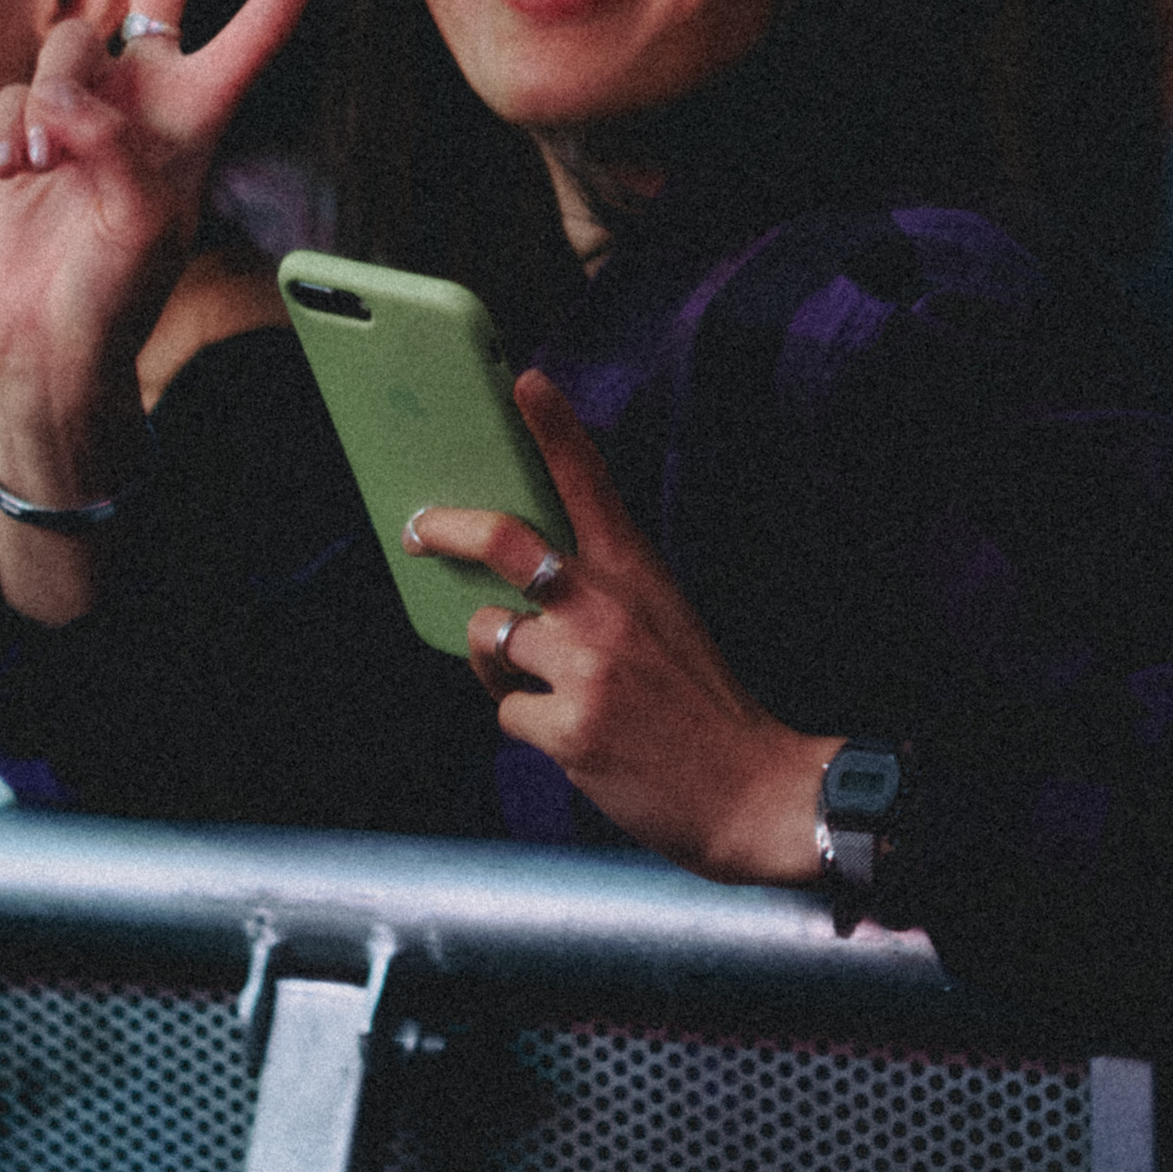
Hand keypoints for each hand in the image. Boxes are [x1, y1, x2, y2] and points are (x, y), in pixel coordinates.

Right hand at [0, 0, 342, 507]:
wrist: (51, 343)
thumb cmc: (116, 298)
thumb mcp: (136, 225)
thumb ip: (108, 150)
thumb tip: (69, 108)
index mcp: (200, 116)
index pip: (256, 30)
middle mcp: (151, 95)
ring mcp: (89, 104)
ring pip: (61, 44)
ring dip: (45, 99)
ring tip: (42, 166)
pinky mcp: (32, 126)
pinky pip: (13, 95)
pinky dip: (7, 133)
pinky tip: (14, 178)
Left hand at [406, 368, 834, 882]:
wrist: (751, 789)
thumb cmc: (702, 705)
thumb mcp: (665, 619)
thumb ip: (603, 592)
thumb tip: (527, 584)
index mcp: (636, 574)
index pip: (591, 482)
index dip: (554, 427)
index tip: (524, 382)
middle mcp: (606, 609)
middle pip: (504, 542)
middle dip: (448, 529)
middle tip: (421, 530)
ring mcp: (584, 667)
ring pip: (491, 636)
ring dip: (500, 663)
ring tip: (543, 686)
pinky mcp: (568, 727)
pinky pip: (506, 710)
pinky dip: (528, 724)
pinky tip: (570, 736)